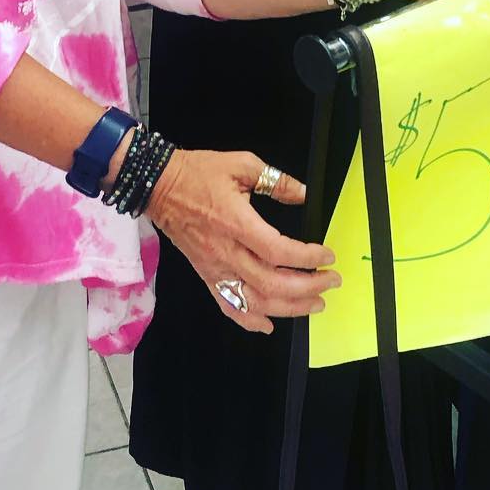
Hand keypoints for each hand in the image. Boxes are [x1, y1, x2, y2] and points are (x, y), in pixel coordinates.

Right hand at [146, 149, 339, 334]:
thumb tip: (302, 194)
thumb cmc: (197, 173)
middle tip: (330, 282)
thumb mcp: (241, 164)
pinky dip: (248, 321)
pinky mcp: (206, 275)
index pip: (279, 252)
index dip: (307, 258)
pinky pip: (227, 305)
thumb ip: (275, 180)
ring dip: (288, 309)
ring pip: (254, 302)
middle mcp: (226, 252)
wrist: (158, 186)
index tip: (327, 256)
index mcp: (237, 223)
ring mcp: (215, 268)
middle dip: (308, 287)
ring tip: (313, 304)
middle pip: (272, 284)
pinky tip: (268, 325)